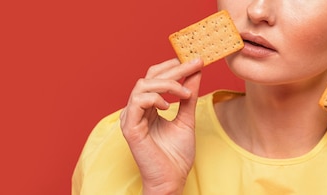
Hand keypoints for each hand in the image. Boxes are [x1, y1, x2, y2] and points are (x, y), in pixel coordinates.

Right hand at [120, 58, 202, 193]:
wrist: (172, 180)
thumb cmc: (176, 156)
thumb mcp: (186, 119)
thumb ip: (189, 97)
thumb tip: (196, 72)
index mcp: (147, 107)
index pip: (156, 77)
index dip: (173, 66)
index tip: (194, 59)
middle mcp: (136, 109)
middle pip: (149, 76)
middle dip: (173, 68)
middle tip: (195, 63)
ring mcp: (131, 118)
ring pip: (142, 85)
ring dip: (166, 84)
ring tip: (185, 92)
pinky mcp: (130, 128)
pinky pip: (137, 102)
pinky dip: (154, 98)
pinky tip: (168, 106)